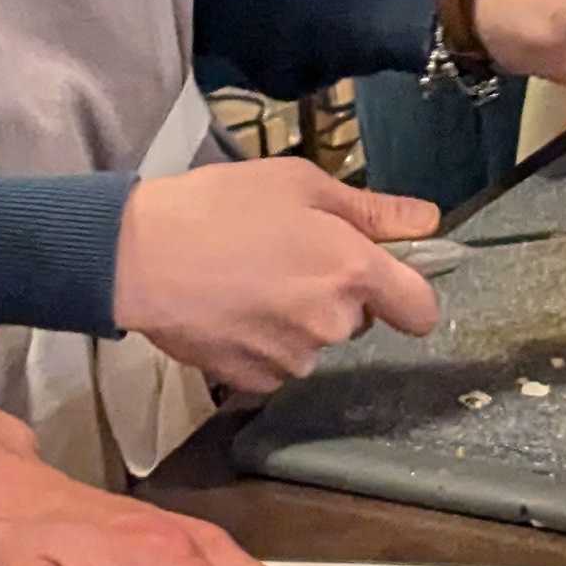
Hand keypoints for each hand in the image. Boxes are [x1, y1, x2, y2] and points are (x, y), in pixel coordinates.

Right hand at [114, 157, 440, 392]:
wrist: (137, 257)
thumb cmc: (219, 207)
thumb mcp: (301, 183)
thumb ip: (372, 210)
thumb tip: (428, 220)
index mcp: (352, 271)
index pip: (421, 309)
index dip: (409, 292)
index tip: (386, 276)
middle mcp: (332, 323)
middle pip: (359, 319)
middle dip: (336, 293)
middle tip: (288, 255)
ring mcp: (292, 358)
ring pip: (316, 340)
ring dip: (296, 318)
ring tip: (249, 279)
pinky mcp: (254, 381)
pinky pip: (278, 363)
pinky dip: (262, 341)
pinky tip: (232, 308)